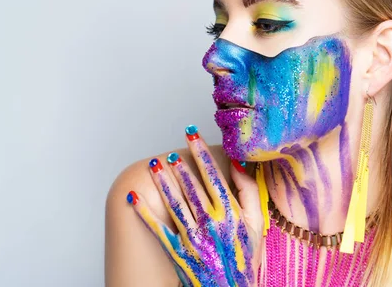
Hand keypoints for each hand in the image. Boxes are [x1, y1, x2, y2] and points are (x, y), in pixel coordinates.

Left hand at [127, 125, 263, 286]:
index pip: (212, 174)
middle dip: (179, 166)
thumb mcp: (257, 225)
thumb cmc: (246, 257)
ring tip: (153, 167)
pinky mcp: (179, 251)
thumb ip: (250, 192)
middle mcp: (211, 222)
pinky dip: (144, 213)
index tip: (192, 135)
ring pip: (174, 202)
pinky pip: (159, 228)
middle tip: (168, 153)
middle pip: (191, 186)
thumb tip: (238, 165)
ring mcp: (193, 237)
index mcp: (230, 213)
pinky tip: (134, 199)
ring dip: (162, 182)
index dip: (201, 152)